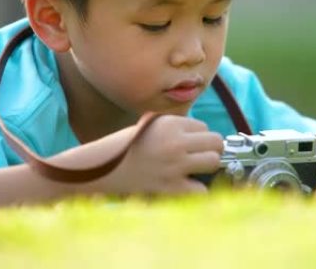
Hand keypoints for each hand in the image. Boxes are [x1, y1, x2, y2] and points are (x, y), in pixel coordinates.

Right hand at [94, 115, 222, 195]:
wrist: (99, 169)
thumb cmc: (125, 148)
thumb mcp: (150, 126)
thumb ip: (176, 128)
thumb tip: (205, 136)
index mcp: (169, 124)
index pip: (204, 128)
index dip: (197, 137)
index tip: (186, 144)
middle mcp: (175, 142)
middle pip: (216, 142)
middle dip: (210, 149)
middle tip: (198, 158)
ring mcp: (174, 165)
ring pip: (213, 161)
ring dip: (206, 167)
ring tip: (192, 171)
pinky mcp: (170, 188)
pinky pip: (201, 190)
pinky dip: (196, 191)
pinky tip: (184, 188)